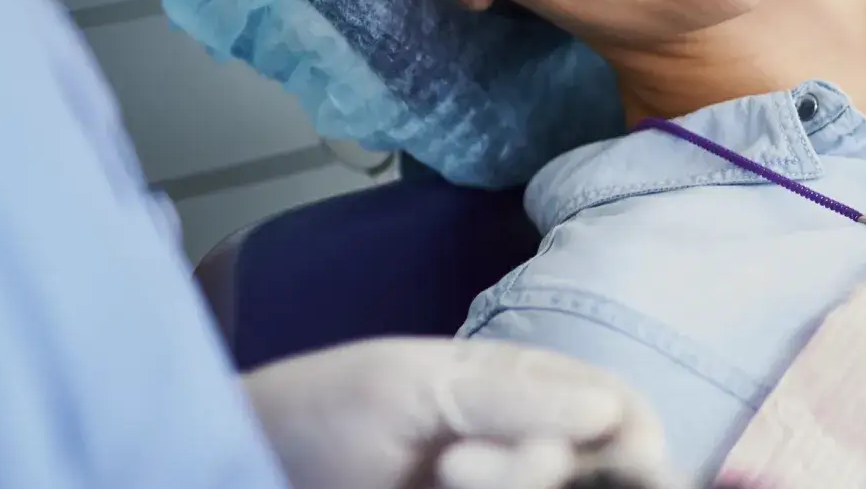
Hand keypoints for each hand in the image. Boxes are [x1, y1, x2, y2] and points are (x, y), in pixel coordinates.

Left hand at [241, 337, 668, 488]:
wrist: (235, 468)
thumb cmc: (319, 410)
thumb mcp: (411, 386)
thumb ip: (507, 392)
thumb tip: (608, 408)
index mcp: (530, 395)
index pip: (624, 415)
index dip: (630, 442)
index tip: (600, 457)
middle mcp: (527, 450)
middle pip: (602, 474)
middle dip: (547, 474)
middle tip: (462, 469)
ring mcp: (498, 487)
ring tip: (445, 482)